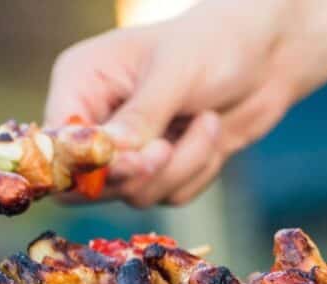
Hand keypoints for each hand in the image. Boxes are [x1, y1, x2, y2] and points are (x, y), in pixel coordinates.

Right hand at [45, 0, 326, 206]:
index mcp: (81, 83)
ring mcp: (131, 148)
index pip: (57, 143)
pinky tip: (214, 131)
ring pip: (137, 194)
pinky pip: (171, 195)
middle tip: (166, 149)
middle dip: (139, 173)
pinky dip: (199, 171)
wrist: (269, 56)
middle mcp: (98, 118)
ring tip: (207, 119)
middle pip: (90, 184)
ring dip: (181, 167)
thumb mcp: (174, 74)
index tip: (137, 158)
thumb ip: (140, 117)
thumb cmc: (216, 45)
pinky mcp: (164, 168)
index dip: (90, 164)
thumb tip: (110, 156)